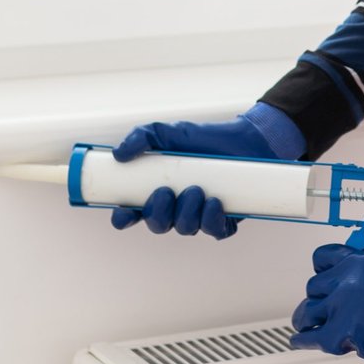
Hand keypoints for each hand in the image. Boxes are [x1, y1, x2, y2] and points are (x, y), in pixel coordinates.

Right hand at [108, 112, 292, 239]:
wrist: (245, 139)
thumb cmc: (204, 138)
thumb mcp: (169, 132)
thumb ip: (142, 136)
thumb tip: (118, 153)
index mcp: (157, 190)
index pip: (133, 213)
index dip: (124, 218)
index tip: (123, 212)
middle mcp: (177, 207)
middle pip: (157, 225)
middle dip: (158, 213)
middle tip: (166, 191)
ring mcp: (200, 215)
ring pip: (185, 229)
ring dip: (187, 213)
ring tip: (197, 190)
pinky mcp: (224, 219)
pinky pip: (215, 232)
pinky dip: (212, 220)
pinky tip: (214, 202)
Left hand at [289, 244, 363, 363]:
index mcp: (358, 261)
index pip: (323, 257)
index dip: (321, 267)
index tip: (320, 273)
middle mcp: (346, 282)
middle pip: (313, 286)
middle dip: (317, 295)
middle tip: (322, 302)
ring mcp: (343, 309)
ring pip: (307, 310)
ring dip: (306, 316)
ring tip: (304, 320)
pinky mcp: (345, 334)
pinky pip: (312, 337)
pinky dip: (303, 339)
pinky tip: (299, 339)